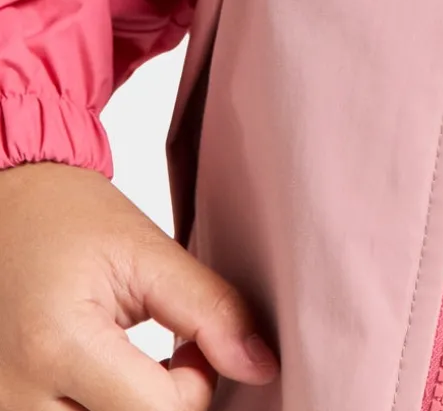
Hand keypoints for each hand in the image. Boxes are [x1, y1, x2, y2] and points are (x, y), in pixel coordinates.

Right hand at [0, 160, 277, 410]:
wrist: (3, 208)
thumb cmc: (65, 218)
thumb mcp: (148, 251)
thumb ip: (210, 309)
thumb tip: (260, 366)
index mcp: (57, 347)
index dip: (198, 386)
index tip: (195, 346)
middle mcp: (18, 397)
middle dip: (167, 406)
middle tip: (171, 360)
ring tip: (133, 369)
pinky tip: (108, 384)